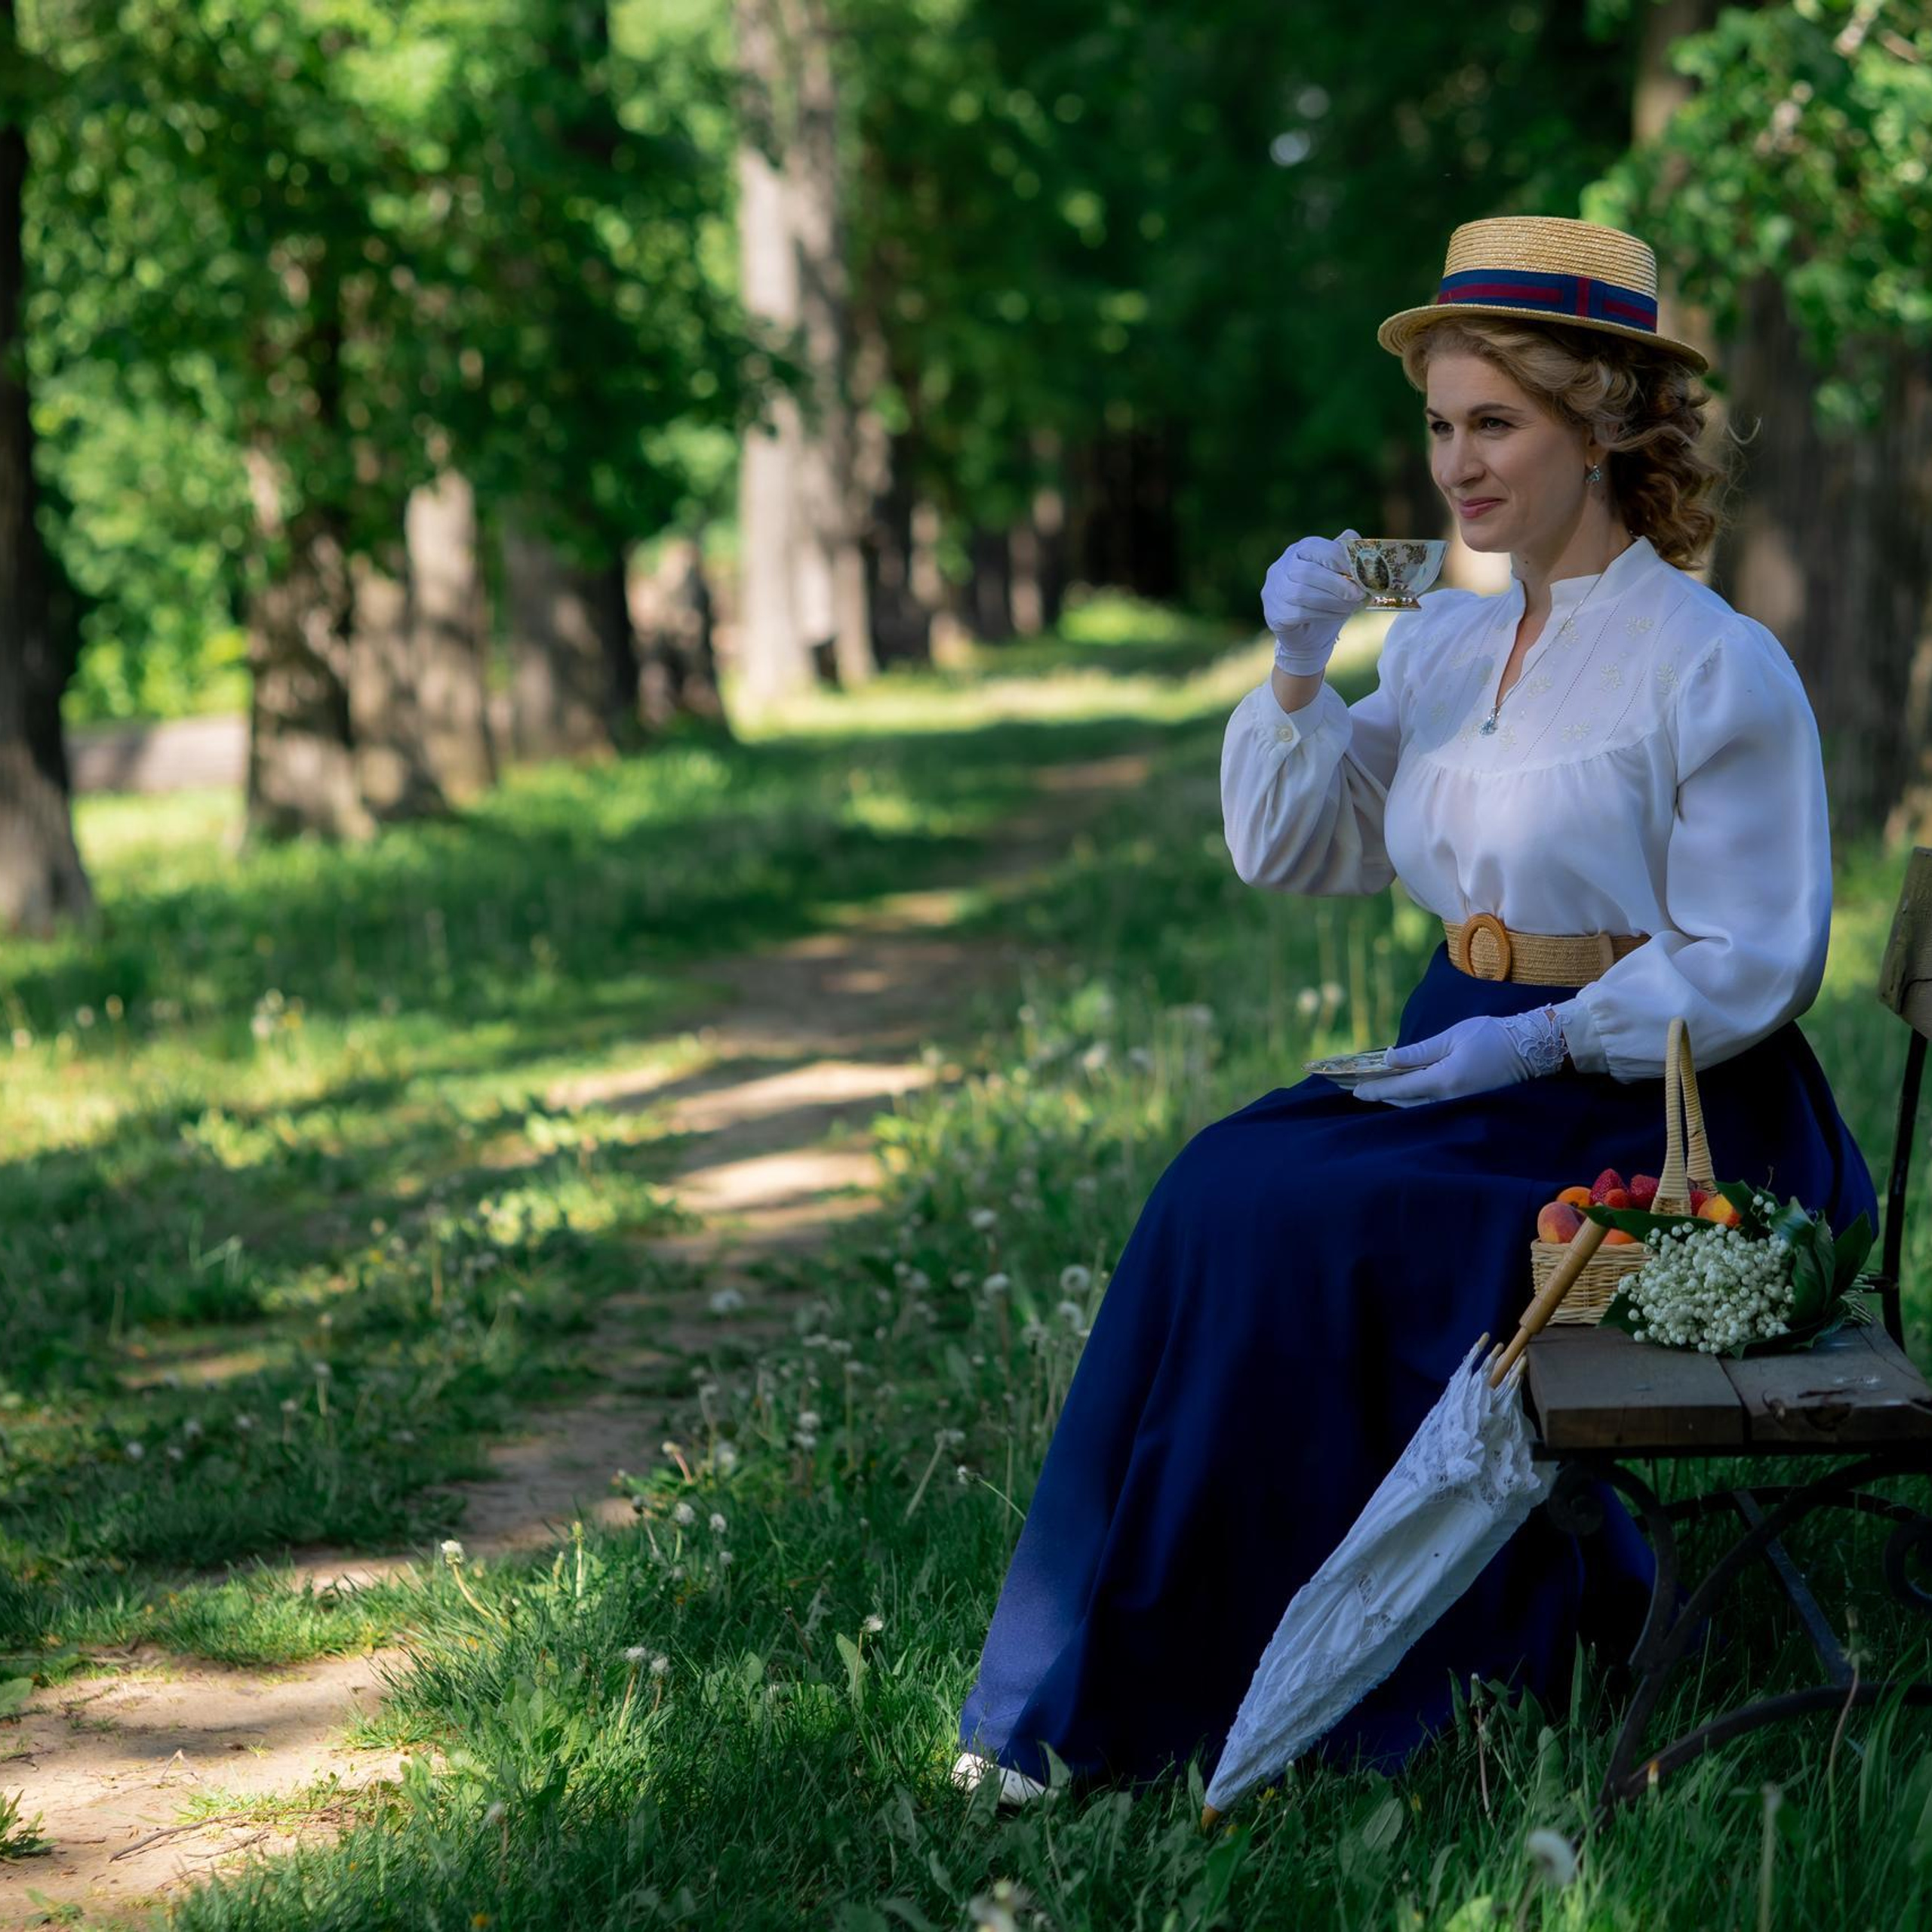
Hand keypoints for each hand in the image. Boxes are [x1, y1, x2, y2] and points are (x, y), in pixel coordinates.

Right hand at [1261, 529, 1365, 675]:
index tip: (1360, 571)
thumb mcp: (1340, 575)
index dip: (1338, 558)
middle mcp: (1280, 567)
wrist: (1310, 633)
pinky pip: (1298, 613)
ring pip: (1301, 594)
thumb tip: (1357, 541)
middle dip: (1337, 583)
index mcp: (1297, 551)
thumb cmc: (1328, 598)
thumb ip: (1346, 556)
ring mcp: (1273, 592)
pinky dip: (1324, 614)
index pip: (1314, 547)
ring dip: (1332, 600)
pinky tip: (1338, 615)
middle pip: (1306, 571)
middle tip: (1359, 594)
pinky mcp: (1274, 614)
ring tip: (1352, 606)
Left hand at [1353, 1012, 1554, 1107]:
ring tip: (1374, 1091)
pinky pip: (1432, 1106)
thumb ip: (1419, 1052)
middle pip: (1405, 1101)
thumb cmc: (1492, 1035)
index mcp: (1444, 1079)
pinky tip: (1403, 1092)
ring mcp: (1459, 1104)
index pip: (1399, 1087)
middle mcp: (1449, 1097)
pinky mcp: (1467, 1104)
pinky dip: (1413, 1100)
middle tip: (1355, 1090)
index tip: (1353, 1090)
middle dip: (1380, 1095)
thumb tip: (1388, 1059)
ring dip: (1395, 1099)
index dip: (1374, 1089)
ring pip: (1417, 1106)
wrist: (1531, 1047)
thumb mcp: (1452, 1037)